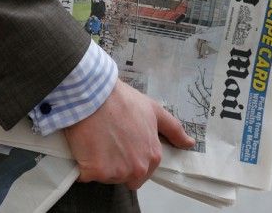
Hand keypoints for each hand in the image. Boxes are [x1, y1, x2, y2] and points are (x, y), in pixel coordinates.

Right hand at [63, 80, 194, 189]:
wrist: (94, 95)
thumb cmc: (122, 100)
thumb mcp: (153, 110)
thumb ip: (173, 130)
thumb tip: (189, 143)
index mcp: (151, 157)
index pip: (139, 173)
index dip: (126, 158)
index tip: (118, 143)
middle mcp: (136, 169)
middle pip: (121, 177)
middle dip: (112, 164)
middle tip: (105, 142)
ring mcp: (115, 172)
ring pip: (103, 177)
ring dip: (97, 164)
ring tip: (94, 140)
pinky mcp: (95, 171)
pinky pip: (84, 175)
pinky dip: (82, 165)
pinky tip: (83, 146)